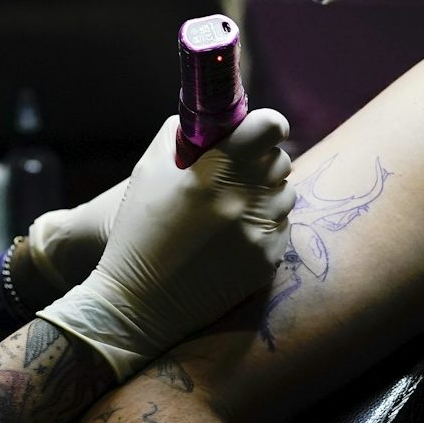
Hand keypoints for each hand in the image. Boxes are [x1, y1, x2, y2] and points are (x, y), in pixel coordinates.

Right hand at [38, 111, 292, 379]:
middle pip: (281, 160)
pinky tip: (232, 239)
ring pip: (285, 196)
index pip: (270, 127)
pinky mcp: (267, 262)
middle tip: (237, 174)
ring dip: (265, 195)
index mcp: (215, 170)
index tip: (259, 132)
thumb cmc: (138, 230)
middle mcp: (243, 198)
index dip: (267, 125)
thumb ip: (182, 134)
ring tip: (230, 210)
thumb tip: (212, 121)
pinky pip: (281, 229)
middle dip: (262, 161)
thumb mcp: (148, 169)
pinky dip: (262, 228)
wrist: (138, 302)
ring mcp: (259, 232)